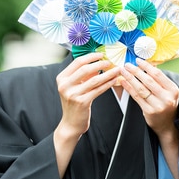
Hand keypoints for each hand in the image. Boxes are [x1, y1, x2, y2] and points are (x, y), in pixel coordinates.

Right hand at [54, 53, 121, 176]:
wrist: (71, 123)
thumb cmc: (75, 103)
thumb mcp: (74, 87)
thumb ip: (83, 75)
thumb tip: (98, 64)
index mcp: (62, 78)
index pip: (77, 62)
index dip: (91, 56)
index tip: (101, 54)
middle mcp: (65, 85)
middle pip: (85, 69)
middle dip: (100, 63)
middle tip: (110, 61)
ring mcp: (73, 94)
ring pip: (94, 79)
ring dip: (108, 73)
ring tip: (117, 70)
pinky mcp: (82, 102)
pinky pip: (98, 90)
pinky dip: (108, 84)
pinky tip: (115, 80)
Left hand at [118, 59, 178, 178]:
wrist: (167, 124)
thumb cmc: (166, 104)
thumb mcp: (168, 91)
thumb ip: (159, 80)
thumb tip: (147, 64)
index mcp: (173, 89)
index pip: (158, 74)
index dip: (146, 66)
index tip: (138, 60)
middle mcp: (167, 97)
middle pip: (148, 81)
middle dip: (136, 71)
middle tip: (127, 64)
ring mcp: (158, 105)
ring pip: (141, 89)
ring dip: (130, 78)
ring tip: (123, 71)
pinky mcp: (149, 111)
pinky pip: (137, 97)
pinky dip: (129, 88)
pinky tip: (123, 82)